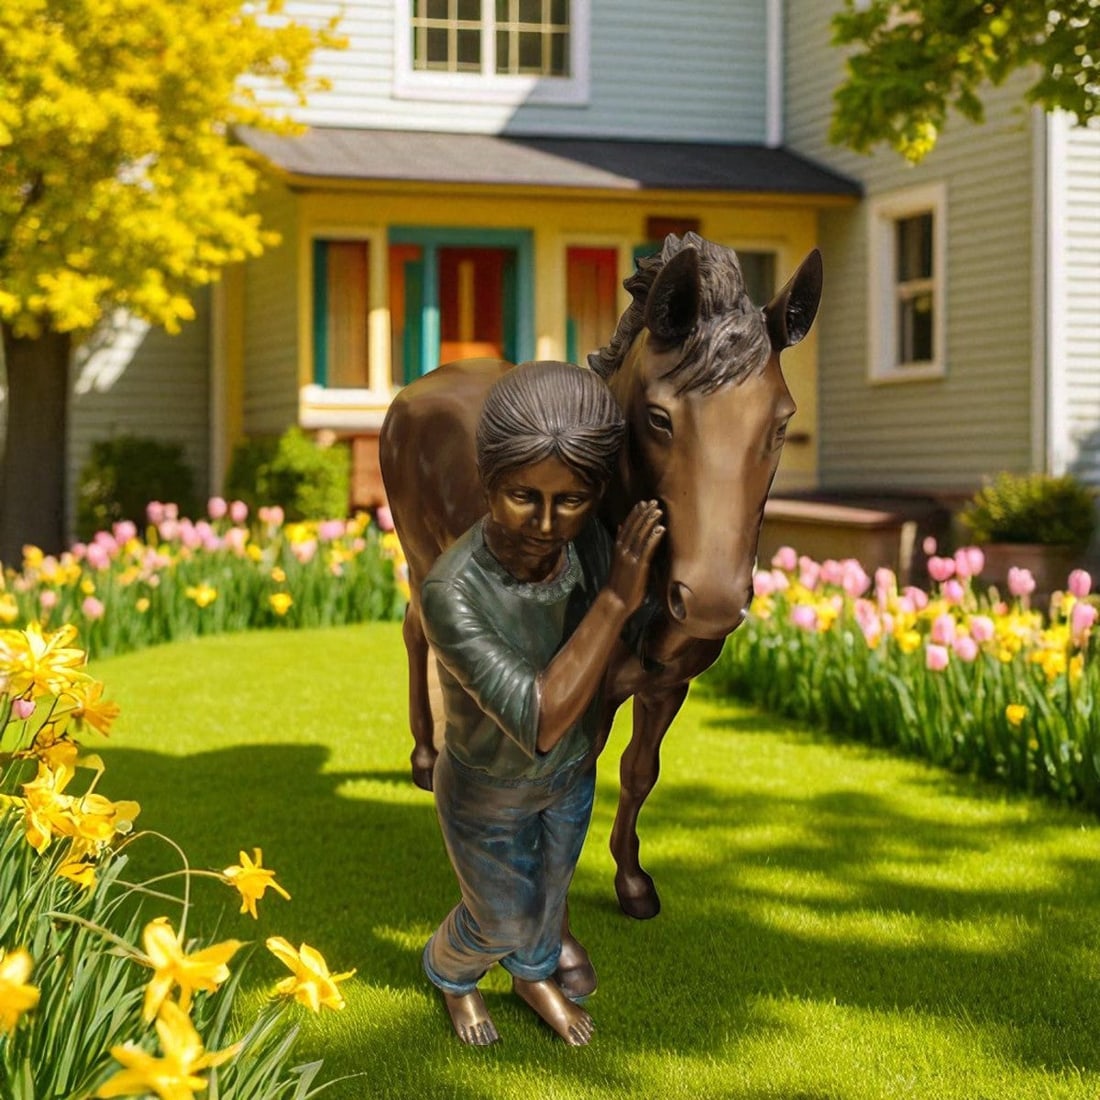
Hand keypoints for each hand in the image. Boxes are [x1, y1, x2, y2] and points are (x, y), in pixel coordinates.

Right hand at [607, 500, 663, 615]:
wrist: (616, 601)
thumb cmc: (620, 582)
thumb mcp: (618, 560)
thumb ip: (621, 544)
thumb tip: (621, 528)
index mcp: (619, 548)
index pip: (627, 526)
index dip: (635, 513)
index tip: (643, 502)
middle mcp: (624, 550)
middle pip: (635, 527)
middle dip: (644, 513)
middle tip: (654, 501)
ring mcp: (631, 558)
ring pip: (641, 535)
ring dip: (651, 521)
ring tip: (659, 511)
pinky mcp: (639, 567)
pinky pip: (648, 549)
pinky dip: (654, 537)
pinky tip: (661, 529)